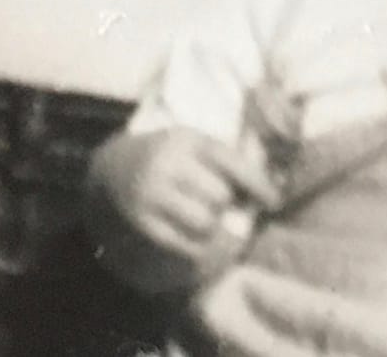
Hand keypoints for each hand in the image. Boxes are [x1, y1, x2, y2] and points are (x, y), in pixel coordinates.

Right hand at [86, 128, 279, 289]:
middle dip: (228, 204)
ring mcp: (151, 195)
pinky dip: (198, 247)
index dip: (257, 183)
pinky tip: (197, 239)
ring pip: (204, 223)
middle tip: (225, 206)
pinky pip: (184, 244)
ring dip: (214, 226)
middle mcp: (167, 165)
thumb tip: (267, 191)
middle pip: (219, 196)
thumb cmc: (168, 157)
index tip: (274, 201)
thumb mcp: (193, 144)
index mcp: (186, 140)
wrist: (112, 168)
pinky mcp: (142, 222)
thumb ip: (225, 161)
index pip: (230, 161)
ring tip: (208, 219)